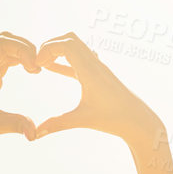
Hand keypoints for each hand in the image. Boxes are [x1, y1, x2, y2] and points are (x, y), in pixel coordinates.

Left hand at [0, 32, 39, 150]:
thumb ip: (14, 125)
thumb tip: (35, 133)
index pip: (2, 44)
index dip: (22, 50)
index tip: (35, 69)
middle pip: (4, 40)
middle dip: (25, 47)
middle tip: (39, 66)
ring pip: (5, 48)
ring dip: (22, 53)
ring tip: (36, 69)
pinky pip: (4, 60)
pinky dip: (19, 61)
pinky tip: (29, 72)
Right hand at [33, 32, 163, 151]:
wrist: (138, 121)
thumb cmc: (114, 119)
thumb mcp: (82, 120)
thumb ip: (57, 124)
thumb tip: (35, 134)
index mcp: (90, 70)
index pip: (66, 45)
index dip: (47, 49)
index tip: (36, 66)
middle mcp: (94, 64)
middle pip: (70, 39)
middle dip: (50, 46)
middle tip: (36, 62)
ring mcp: (97, 67)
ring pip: (75, 47)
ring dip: (57, 51)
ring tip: (42, 65)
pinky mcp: (98, 74)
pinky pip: (78, 60)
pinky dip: (64, 61)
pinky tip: (51, 68)